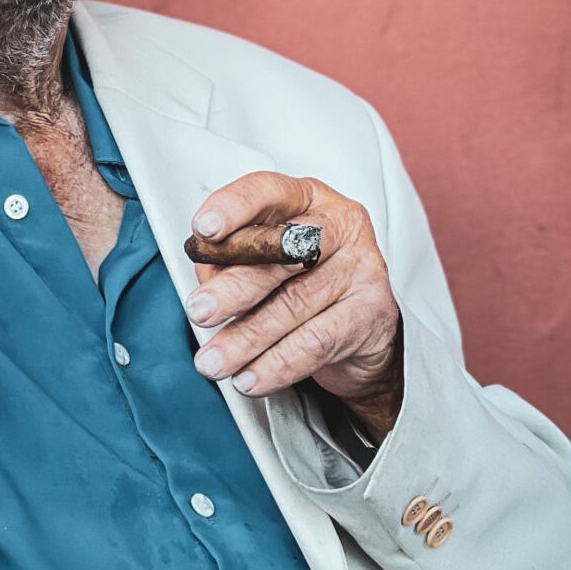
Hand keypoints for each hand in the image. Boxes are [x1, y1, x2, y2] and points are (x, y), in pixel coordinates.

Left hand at [185, 171, 403, 437]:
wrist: (361, 329)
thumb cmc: (299, 281)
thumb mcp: (260, 260)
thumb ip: (229, 260)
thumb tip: (204, 275)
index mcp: (303, 198)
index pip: (268, 191)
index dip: (234, 208)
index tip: (204, 230)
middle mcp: (337, 224)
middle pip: (280, 254)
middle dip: (232, 288)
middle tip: (198, 312)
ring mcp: (360, 266)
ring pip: (294, 304)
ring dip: (246, 339)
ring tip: (214, 362)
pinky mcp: (372, 310)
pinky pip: (316, 342)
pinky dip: (277, 365)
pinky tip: (250, 378)